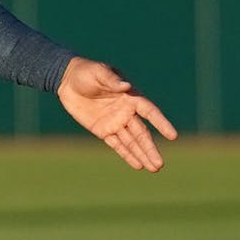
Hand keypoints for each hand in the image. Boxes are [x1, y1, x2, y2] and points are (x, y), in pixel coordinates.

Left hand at [57, 58, 177, 170]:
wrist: (67, 80)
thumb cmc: (86, 72)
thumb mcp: (99, 73)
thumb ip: (112, 81)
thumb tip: (126, 86)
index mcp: (130, 96)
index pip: (149, 112)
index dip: (161, 123)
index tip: (172, 136)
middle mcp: (126, 111)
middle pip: (142, 133)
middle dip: (150, 148)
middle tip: (160, 164)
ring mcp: (115, 122)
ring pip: (132, 142)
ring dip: (142, 154)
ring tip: (155, 168)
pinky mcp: (103, 130)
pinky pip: (117, 145)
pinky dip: (127, 155)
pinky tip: (138, 165)